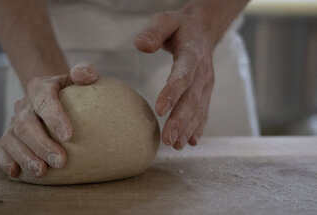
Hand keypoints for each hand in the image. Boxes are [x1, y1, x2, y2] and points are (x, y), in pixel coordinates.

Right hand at [0, 63, 98, 176]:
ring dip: (25, 156)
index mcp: (41, 87)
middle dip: (42, 144)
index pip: (44, 100)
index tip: (68, 135)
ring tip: (41, 171)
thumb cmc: (73, 91)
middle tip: (60, 161)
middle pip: (26, 124)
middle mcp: (25, 104)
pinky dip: (7, 161)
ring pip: (11, 138)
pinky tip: (17, 173)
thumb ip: (86, 71)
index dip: (54, 117)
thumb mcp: (82, 77)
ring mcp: (14, 121)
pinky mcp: (9, 137)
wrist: (54, 97)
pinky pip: (3, 148)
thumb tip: (83, 75)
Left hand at [134, 8, 216, 149]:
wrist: (204, 29)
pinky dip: (197, 127)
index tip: (160, 110)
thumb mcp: (165, 20)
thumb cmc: (179, 26)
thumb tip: (139, 44)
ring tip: (176, 145)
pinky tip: (191, 142)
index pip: (184, 75)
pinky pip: (203, 111)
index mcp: (192, 53)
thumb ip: (153, 32)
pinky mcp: (205, 91)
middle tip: (168, 139)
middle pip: (192, 99)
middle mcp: (203, 71)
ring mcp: (206, 83)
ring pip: (199, 109)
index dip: (173, 93)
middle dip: (181, 121)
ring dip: (188, 129)